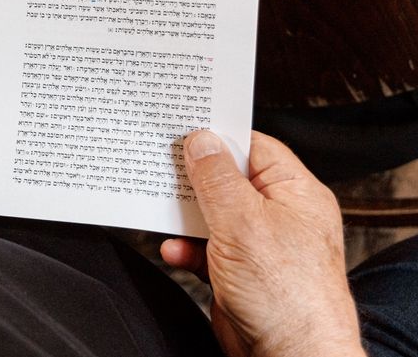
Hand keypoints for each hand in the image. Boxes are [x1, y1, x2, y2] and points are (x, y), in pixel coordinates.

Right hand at [161, 131, 365, 356]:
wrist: (288, 355)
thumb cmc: (287, 296)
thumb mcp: (243, 221)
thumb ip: (217, 178)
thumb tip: (202, 140)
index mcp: (296, 194)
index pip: (255, 148)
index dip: (220, 138)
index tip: (186, 129)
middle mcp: (280, 217)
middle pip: (229, 181)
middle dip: (196, 179)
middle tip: (165, 167)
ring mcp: (259, 246)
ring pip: (213, 215)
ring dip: (186, 217)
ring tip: (165, 212)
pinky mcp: (239, 273)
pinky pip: (205, 248)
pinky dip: (186, 247)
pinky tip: (175, 250)